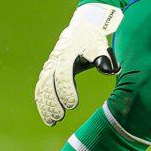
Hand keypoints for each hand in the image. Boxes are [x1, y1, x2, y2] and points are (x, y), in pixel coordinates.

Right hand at [34, 3, 122, 125]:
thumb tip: (110, 70)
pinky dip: (42, 101)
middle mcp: (54, 61)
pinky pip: (41, 87)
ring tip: (52, 121)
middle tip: (60, 117)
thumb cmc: (92, 40)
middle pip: (49, 83)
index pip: (64, 75)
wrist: (81, 29)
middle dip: (53, 101)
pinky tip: (46, 115)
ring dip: (45, 104)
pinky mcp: (48, 71)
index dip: (67, 90)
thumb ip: (103, 57)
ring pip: (42, 87)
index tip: (73, 105)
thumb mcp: (99, 45)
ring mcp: (49, 66)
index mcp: (66, 55)